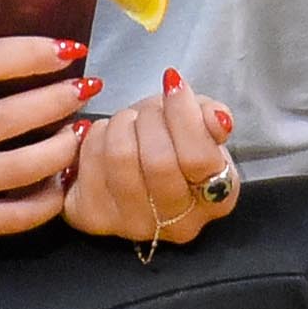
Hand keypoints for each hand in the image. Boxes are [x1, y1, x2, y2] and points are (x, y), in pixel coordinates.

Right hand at [0, 41, 94, 258]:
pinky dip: (47, 200)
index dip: (31, 52)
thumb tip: (6, 45)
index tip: (66, 49)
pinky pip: (16, 217)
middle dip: (60, 99)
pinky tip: (59, 182)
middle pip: (12, 116)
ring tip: (79, 132)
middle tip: (86, 88)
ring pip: (22, 169)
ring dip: (62, 148)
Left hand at [62, 68, 240, 248]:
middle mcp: (179, 224)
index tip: (173, 83)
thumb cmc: (173, 143)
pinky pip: (90, 163)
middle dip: (150, 118)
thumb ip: (212, 118)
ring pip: (120, 157)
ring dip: (122, 124)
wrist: (137, 168)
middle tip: (150, 110)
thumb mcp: (202, 125)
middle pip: (158, 160)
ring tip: (130, 122)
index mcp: (216, 199)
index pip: (198, 158)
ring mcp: (134, 225)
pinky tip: (106, 138)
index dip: (183, 114)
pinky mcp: (94, 218)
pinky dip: (95, 137)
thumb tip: (217, 118)